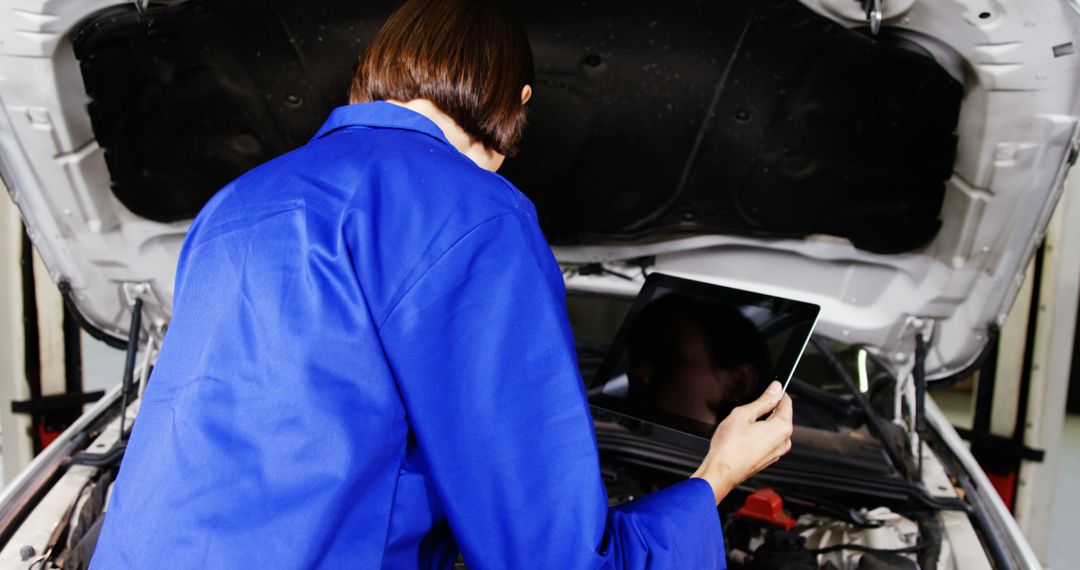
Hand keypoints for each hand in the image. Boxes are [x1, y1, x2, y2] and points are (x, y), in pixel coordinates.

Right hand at [690, 381, 793, 503]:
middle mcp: (784, 441)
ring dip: (762, 423)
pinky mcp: (768, 459)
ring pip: (773, 429)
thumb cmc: (729, 447)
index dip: (776, 392)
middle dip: (767, 409)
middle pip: (781, 416)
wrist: (721, 472)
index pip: (786, 402)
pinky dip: (758, 435)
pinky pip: (768, 441)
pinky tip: (743, 436)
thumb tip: (775, 389)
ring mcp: (776, 452)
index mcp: (782, 428)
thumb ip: (763, 400)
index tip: (768, 388)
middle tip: (748, 408)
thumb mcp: (743, 414)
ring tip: (742, 424)